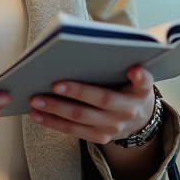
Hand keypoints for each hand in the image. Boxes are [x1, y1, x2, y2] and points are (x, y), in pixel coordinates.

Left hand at [29, 65, 155, 144]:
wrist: (138, 118)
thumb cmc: (127, 86)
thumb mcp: (134, 74)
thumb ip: (120, 62)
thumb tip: (92, 42)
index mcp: (139, 91)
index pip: (143, 82)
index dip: (140, 77)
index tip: (134, 69)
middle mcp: (128, 110)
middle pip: (101, 100)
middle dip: (76, 92)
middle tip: (53, 83)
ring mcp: (113, 127)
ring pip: (81, 118)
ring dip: (56, 109)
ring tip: (36, 100)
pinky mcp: (100, 138)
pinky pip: (74, 131)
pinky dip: (53, 123)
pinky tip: (38, 115)